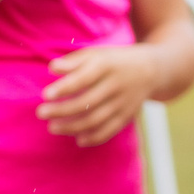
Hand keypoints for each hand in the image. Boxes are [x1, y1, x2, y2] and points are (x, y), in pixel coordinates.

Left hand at [38, 44, 162, 145]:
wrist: (152, 70)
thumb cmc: (113, 61)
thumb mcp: (96, 54)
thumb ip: (74, 61)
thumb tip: (52, 69)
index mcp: (107, 66)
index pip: (83, 78)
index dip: (64, 88)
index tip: (45, 95)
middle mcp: (116, 85)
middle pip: (87, 102)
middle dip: (62, 110)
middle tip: (41, 113)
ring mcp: (123, 103)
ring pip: (96, 120)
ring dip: (72, 127)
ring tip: (52, 127)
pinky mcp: (127, 116)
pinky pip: (110, 130)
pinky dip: (93, 138)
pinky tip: (78, 139)